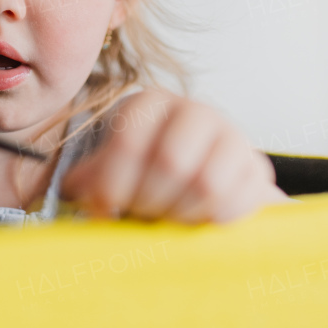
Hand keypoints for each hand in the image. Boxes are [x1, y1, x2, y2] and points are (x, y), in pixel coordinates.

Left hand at [60, 90, 287, 223]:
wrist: (201, 174)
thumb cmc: (144, 170)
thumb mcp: (112, 166)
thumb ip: (90, 176)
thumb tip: (74, 189)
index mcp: (149, 103)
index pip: (128, 140)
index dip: (112, 183)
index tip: (103, 210)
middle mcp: (192, 111)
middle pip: (170, 163)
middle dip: (148, 201)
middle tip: (138, 216)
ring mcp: (229, 135)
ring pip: (206, 184)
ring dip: (180, 214)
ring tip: (165, 221)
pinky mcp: (253, 167)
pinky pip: (236, 200)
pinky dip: (212, 221)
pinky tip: (195, 224)